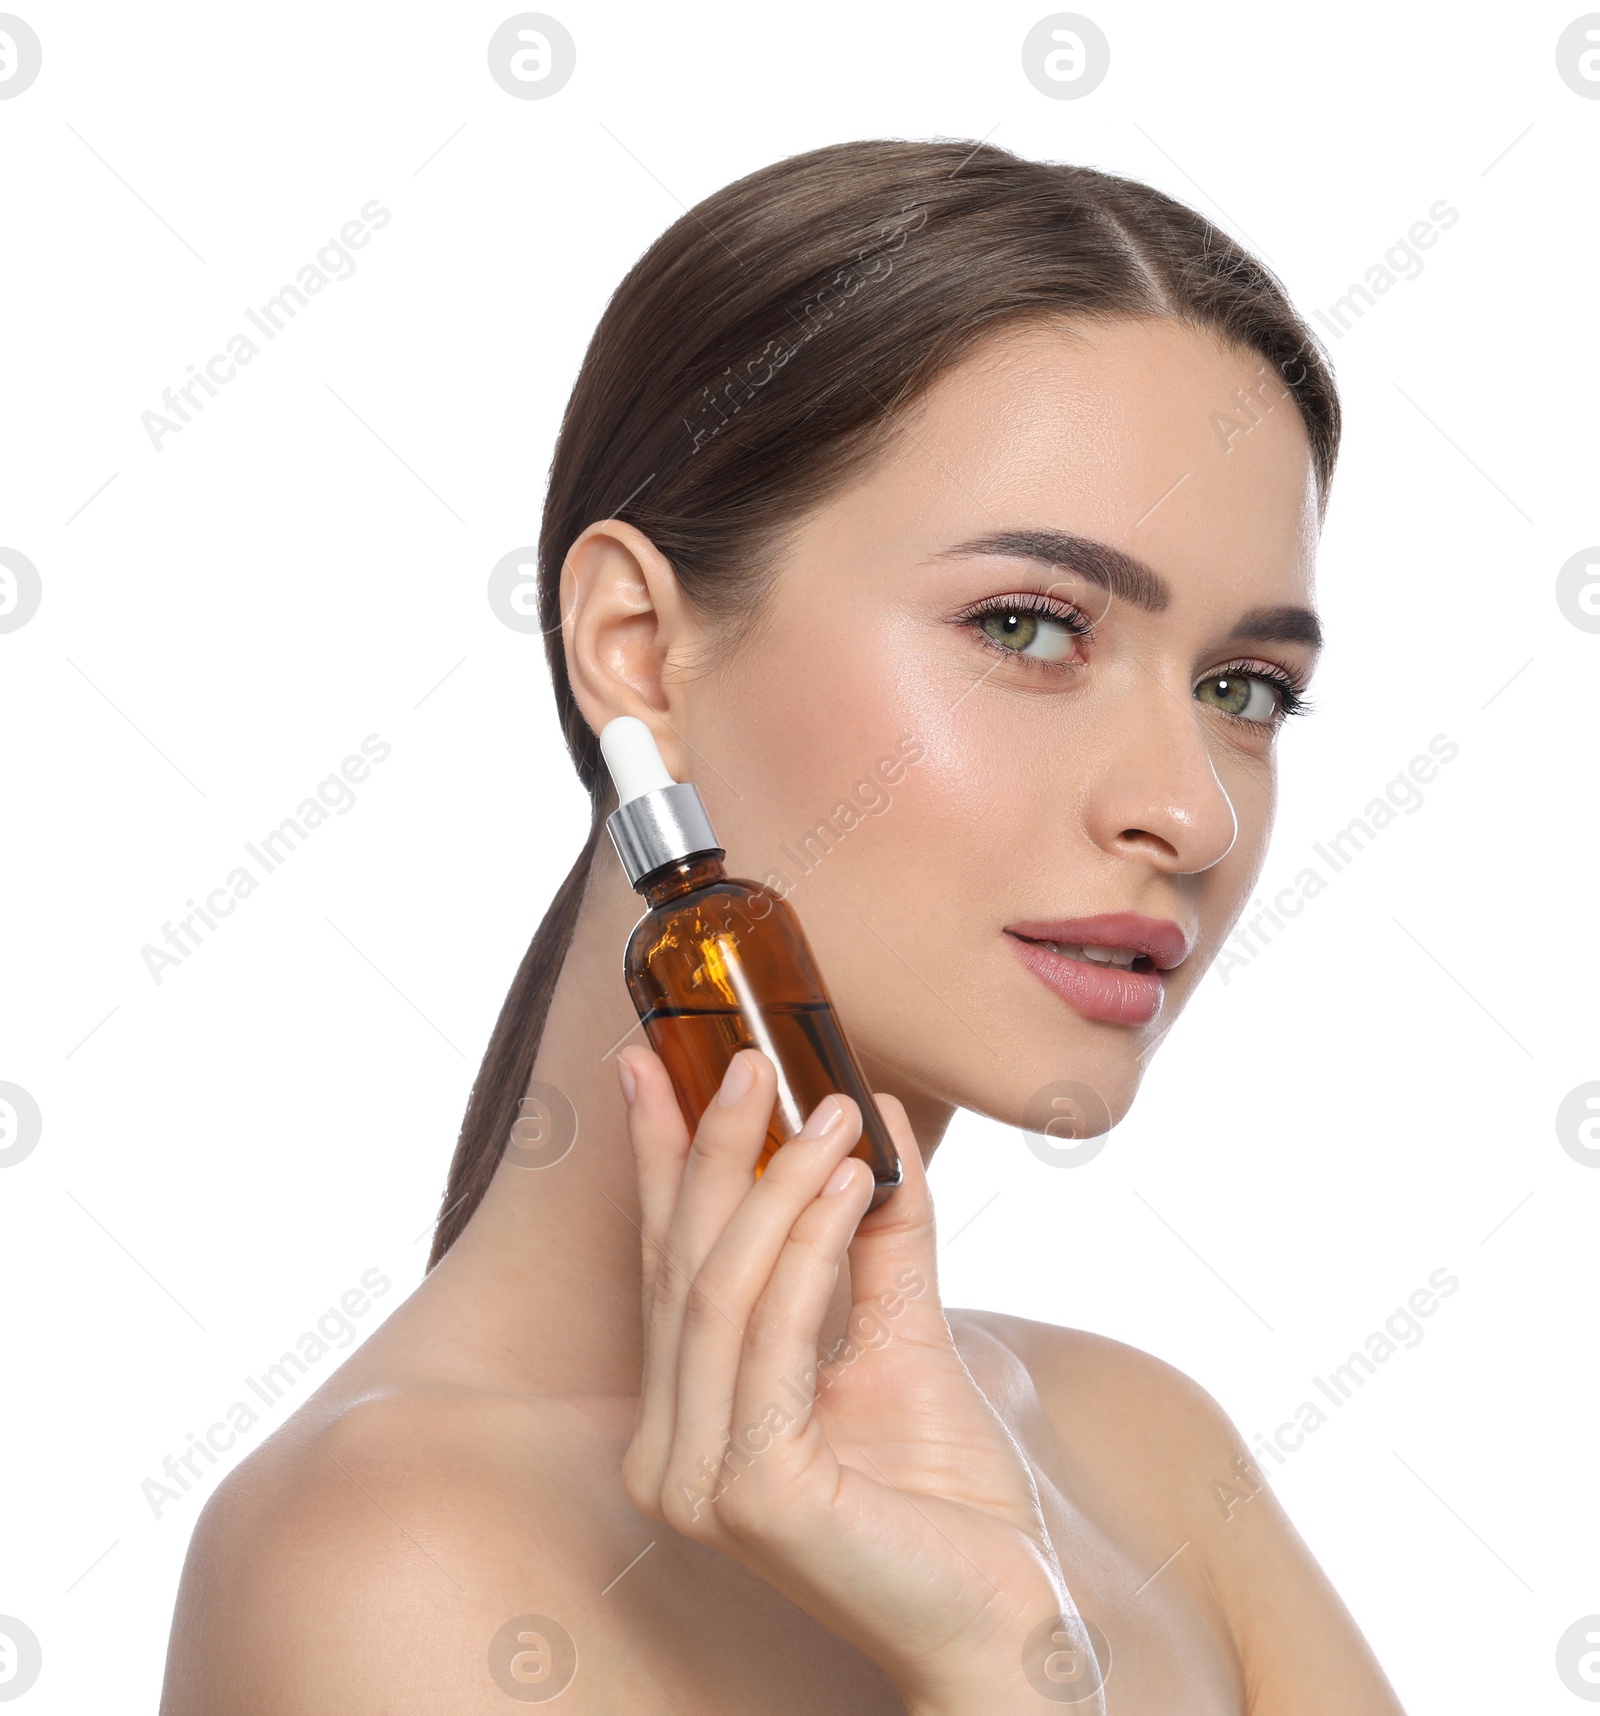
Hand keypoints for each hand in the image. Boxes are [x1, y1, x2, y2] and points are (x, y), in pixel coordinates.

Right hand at [615, 1044, 1102, 1712]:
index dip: (658, 1157)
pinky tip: (851, 1184)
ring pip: (719, 1291)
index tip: (651, 1061)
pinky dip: (811, 1249)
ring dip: (777, 1185)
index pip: (665, 1260)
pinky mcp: (753, 1495)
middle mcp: (667, 1450)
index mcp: (687, 1413)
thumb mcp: (900, 1330)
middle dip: (715, 1148)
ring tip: (833, 1111)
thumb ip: (878, 1232)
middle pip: (682, 1264)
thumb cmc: (947, 1492)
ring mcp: (699, 1481)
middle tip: (752, 1060)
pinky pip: (772, 1338)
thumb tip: (874, 1112)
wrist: (1007, 1616)